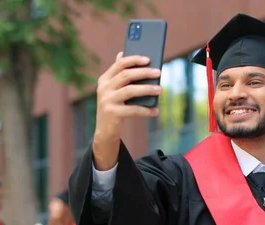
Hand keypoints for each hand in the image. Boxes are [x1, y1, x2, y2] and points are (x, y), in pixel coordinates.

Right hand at [93, 52, 161, 169]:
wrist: (105, 130)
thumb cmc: (115, 106)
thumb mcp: (114, 90)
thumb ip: (119, 74)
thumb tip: (122, 53)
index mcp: (105, 79)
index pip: (119, 64)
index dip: (134, 60)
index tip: (148, 59)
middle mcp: (104, 88)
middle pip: (126, 75)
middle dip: (144, 72)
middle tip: (159, 72)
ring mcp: (107, 101)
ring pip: (130, 90)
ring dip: (147, 89)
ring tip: (160, 89)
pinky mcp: (112, 113)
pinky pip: (133, 110)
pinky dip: (146, 110)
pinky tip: (155, 110)